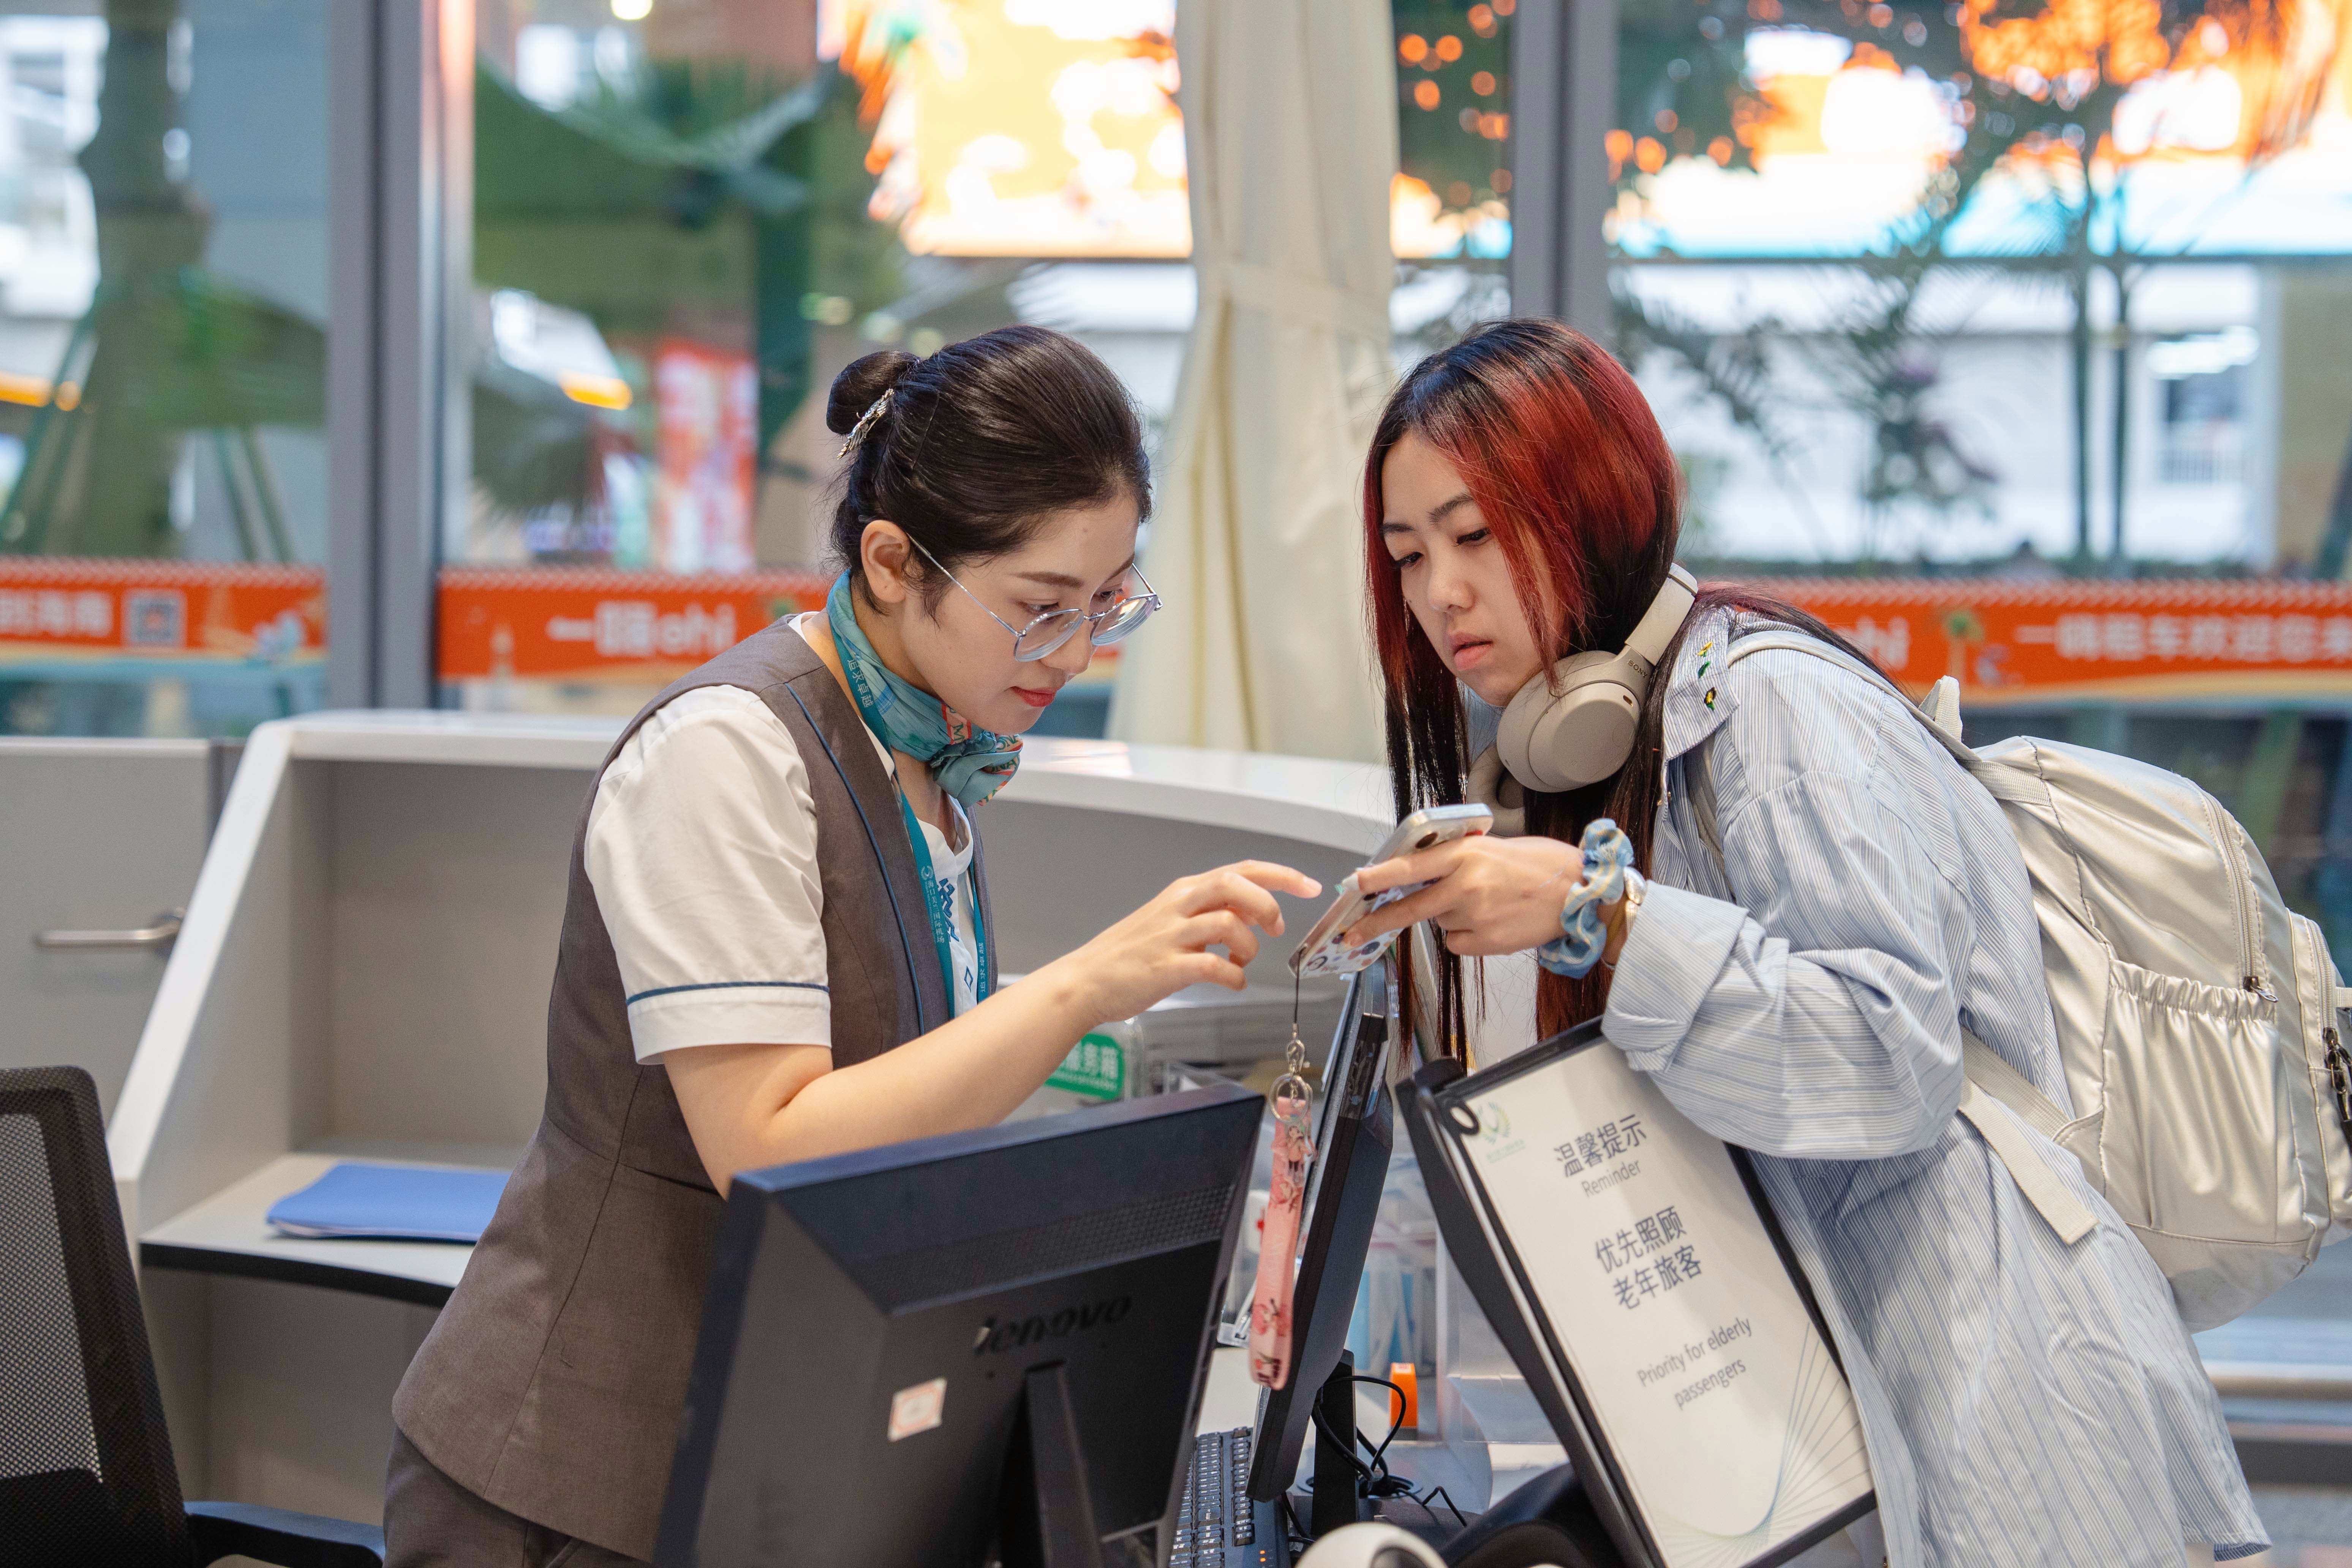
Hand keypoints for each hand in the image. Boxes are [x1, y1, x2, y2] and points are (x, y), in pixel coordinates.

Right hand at [1044, 860, 1321, 1026]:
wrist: (1086, 980)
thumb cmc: (1132, 954)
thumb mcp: (1173, 920)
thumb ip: (1212, 912)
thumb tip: (1256, 914)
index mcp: (1184, 891)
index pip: (1242, 870)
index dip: (1282, 875)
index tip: (1310, 886)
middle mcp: (1180, 905)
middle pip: (1237, 884)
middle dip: (1268, 904)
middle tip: (1275, 929)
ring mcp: (1172, 935)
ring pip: (1230, 923)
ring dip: (1248, 947)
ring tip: (1240, 963)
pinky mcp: (1167, 967)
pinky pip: (1215, 966)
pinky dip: (1233, 977)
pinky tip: (1229, 981)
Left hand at [1346, 835, 1589, 957]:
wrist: (1579, 893)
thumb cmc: (1539, 864)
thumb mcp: (1492, 847)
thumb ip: (1455, 859)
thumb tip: (1418, 872)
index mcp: (1465, 853)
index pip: (1410, 866)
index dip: (1378, 877)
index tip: (1354, 885)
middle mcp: (1466, 884)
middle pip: (1409, 908)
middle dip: (1376, 922)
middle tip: (1351, 934)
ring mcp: (1476, 915)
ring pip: (1439, 923)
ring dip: (1449, 916)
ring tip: (1486, 902)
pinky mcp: (1486, 942)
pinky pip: (1457, 942)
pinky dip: (1466, 935)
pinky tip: (1492, 921)